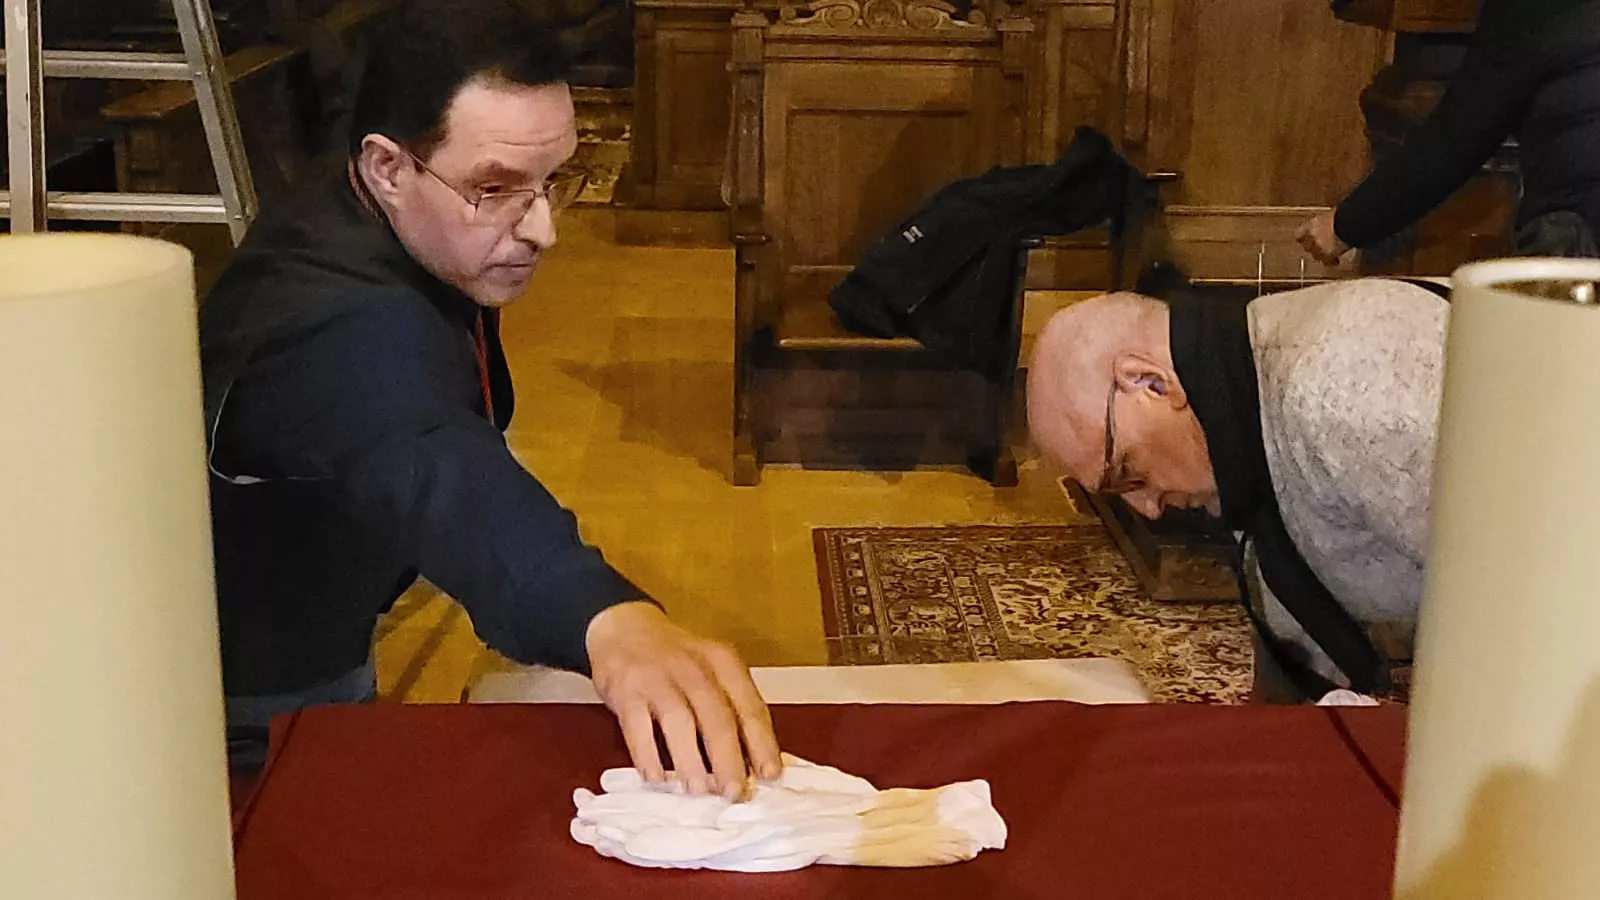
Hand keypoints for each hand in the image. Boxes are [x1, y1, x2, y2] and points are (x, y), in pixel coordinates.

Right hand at [586, 601, 781, 797]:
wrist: (624, 626)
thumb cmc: (676, 659)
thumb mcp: (710, 669)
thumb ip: (730, 707)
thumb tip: (753, 762)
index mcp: (724, 663)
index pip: (750, 706)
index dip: (762, 743)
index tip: (771, 775)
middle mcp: (694, 667)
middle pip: (717, 717)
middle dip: (728, 760)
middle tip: (734, 793)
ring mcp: (658, 677)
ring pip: (679, 722)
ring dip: (690, 761)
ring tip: (698, 790)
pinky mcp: (627, 689)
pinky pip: (638, 726)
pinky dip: (648, 755)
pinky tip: (656, 778)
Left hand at [1295, 211, 1350, 265]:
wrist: (1351, 222)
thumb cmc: (1345, 214)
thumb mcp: (1332, 214)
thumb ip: (1326, 220)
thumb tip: (1331, 220)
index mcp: (1312, 224)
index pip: (1299, 234)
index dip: (1303, 238)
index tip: (1306, 239)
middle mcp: (1312, 235)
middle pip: (1307, 247)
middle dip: (1313, 248)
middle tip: (1321, 248)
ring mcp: (1319, 246)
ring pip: (1316, 256)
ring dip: (1322, 256)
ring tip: (1329, 256)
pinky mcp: (1328, 254)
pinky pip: (1327, 261)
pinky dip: (1331, 262)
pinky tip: (1336, 261)